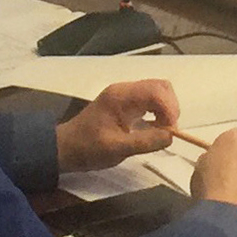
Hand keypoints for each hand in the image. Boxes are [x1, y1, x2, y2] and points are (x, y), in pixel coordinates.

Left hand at [53, 79, 176, 170]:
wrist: (65, 148)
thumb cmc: (88, 148)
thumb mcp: (116, 149)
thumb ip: (145, 142)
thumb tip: (171, 135)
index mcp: (121, 97)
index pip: (156, 91)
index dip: (170, 109)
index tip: (171, 131)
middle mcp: (125, 90)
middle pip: (160, 87)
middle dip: (171, 107)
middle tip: (169, 130)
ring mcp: (125, 95)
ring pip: (157, 91)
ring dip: (166, 109)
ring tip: (162, 131)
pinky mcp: (125, 103)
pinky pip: (149, 99)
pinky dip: (158, 111)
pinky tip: (154, 128)